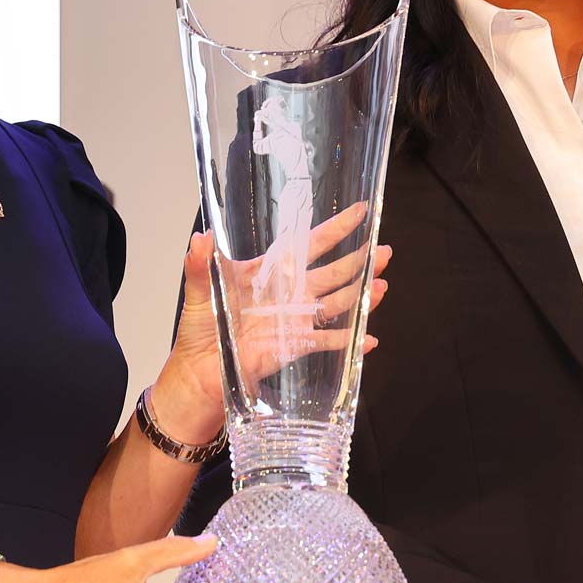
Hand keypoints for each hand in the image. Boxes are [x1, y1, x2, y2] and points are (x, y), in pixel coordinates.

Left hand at [157, 208, 390, 441]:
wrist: (200, 371)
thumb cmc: (200, 328)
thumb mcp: (198, 291)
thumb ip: (199, 264)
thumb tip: (200, 236)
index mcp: (272, 272)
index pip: (309, 244)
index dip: (336, 229)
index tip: (359, 212)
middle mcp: (290, 292)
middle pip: (334, 272)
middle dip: (361, 260)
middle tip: (384, 251)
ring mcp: (297, 319)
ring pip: (338, 303)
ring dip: (362, 295)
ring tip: (382, 285)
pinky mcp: (297, 345)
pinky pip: (328, 342)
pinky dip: (348, 341)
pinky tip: (368, 339)